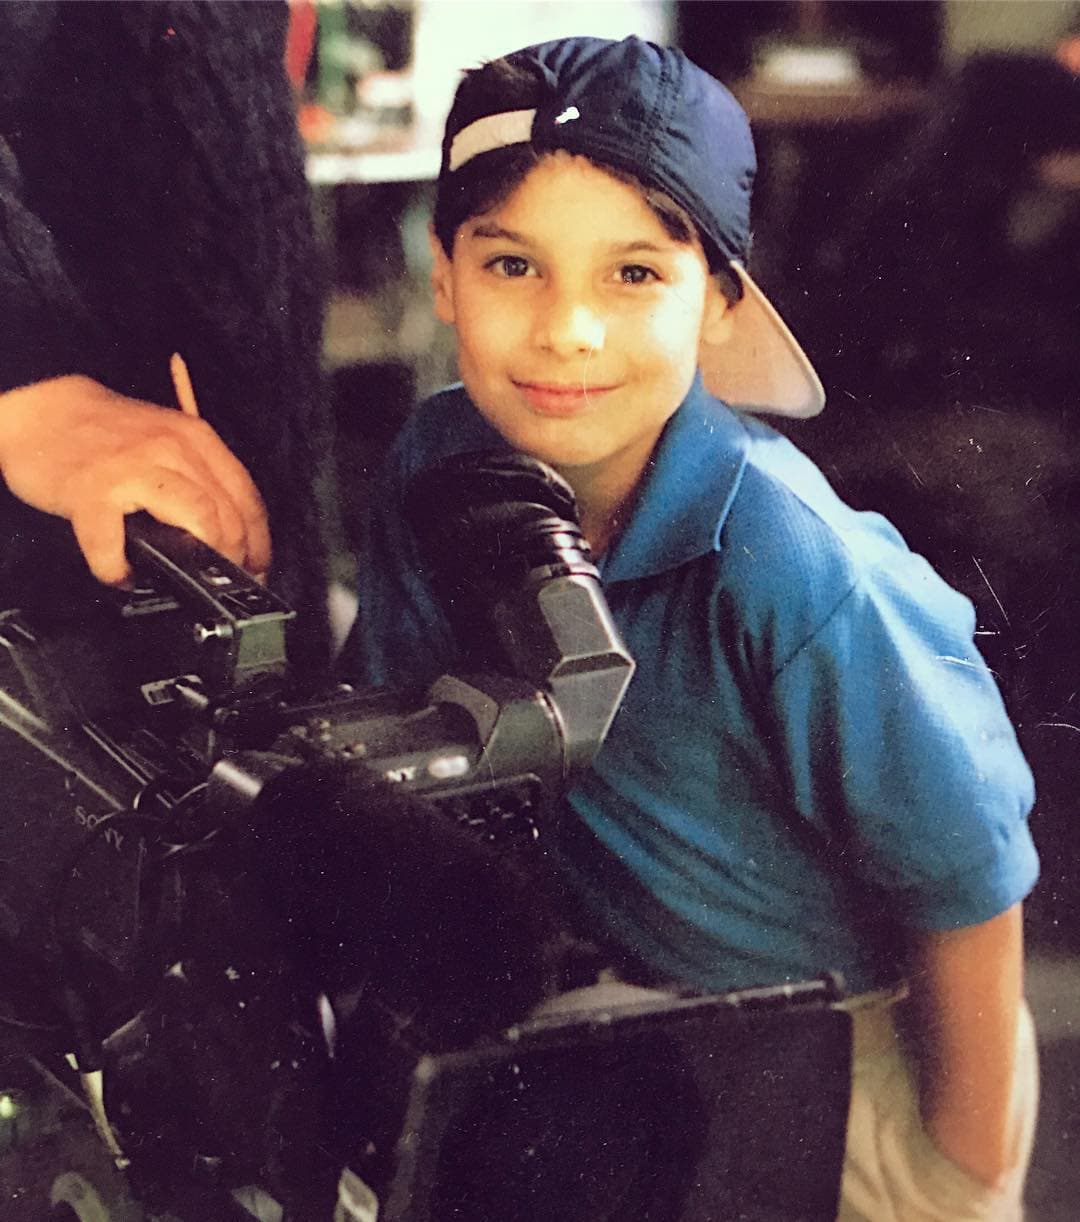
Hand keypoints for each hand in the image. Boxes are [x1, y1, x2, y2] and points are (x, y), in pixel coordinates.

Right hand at [0, 375, 270, 584]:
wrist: (44, 408)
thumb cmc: (108, 435)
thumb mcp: (169, 440)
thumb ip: (200, 477)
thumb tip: (234, 533)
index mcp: (198, 439)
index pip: (248, 499)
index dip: (260, 544)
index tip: (258, 569)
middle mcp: (174, 449)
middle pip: (230, 517)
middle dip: (234, 560)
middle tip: (219, 581)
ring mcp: (135, 470)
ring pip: (201, 522)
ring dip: (200, 563)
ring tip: (183, 576)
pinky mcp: (94, 492)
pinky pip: (115, 546)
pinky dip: (119, 569)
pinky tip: (122, 574)